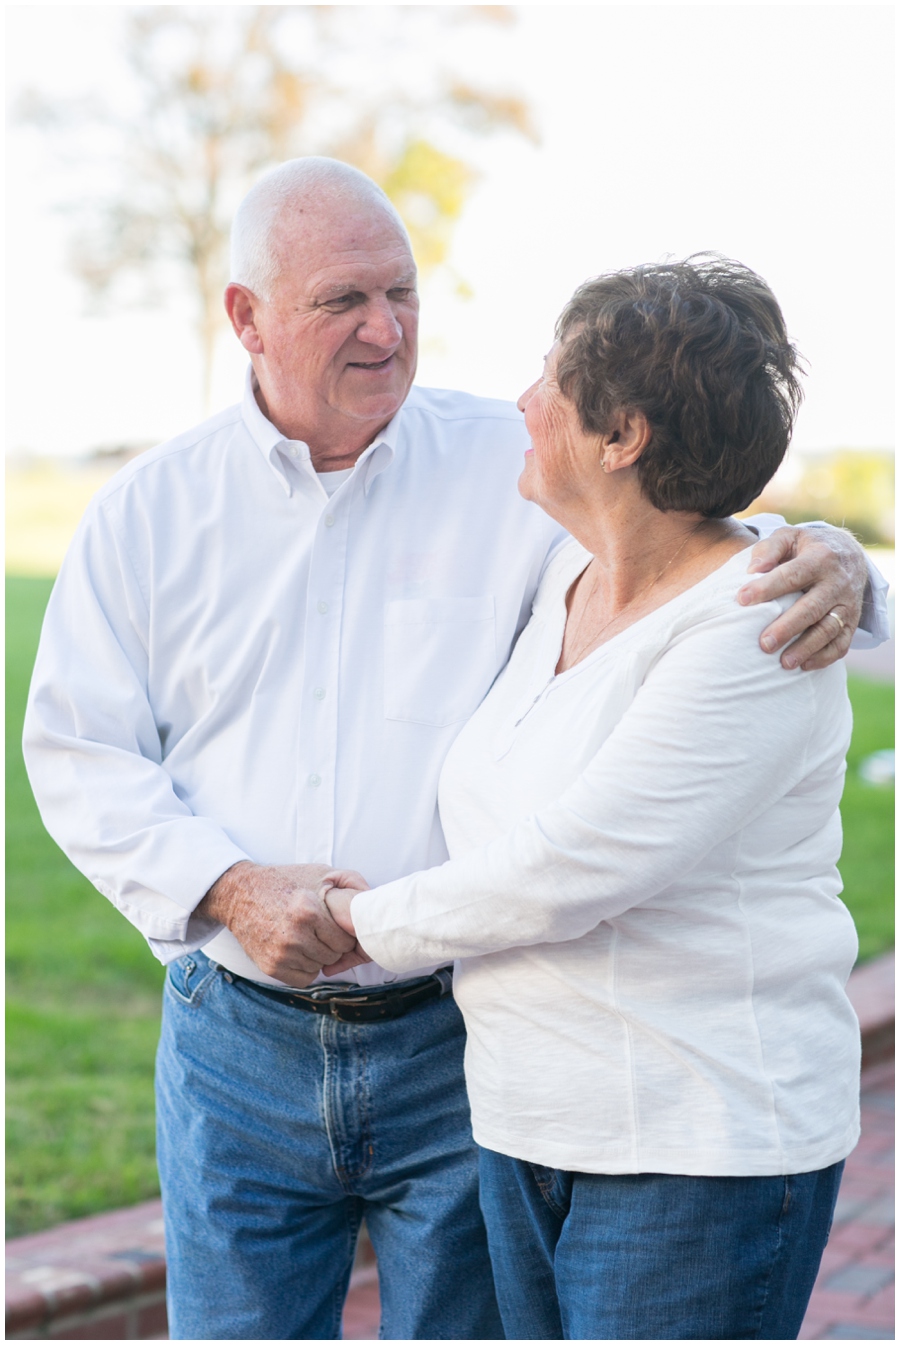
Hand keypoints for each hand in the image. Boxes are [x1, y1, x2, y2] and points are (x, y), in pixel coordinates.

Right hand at [197, 861, 360, 987]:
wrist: (240, 894)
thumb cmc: (286, 882)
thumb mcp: (320, 872)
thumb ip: (352, 883)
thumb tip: (373, 901)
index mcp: (308, 911)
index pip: (344, 940)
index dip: (343, 934)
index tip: (334, 926)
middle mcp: (294, 934)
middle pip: (333, 956)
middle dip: (332, 945)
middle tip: (320, 931)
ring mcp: (281, 953)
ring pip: (320, 967)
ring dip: (317, 956)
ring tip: (306, 937)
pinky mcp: (270, 967)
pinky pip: (303, 978)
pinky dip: (304, 968)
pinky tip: (297, 950)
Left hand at [737, 525, 865, 669]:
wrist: (849, 554)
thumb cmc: (806, 548)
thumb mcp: (789, 537)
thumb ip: (769, 549)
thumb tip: (752, 570)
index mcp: (819, 558)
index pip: (792, 575)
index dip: (767, 588)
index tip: (741, 600)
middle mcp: (837, 582)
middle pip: (812, 608)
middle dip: (788, 627)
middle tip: (764, 644)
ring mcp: (847, 604)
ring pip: (829, 629)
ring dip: (806, 648)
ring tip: (783, 662)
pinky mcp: (852, 622)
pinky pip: (842, 643)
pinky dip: (824, 657)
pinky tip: (804, 666)